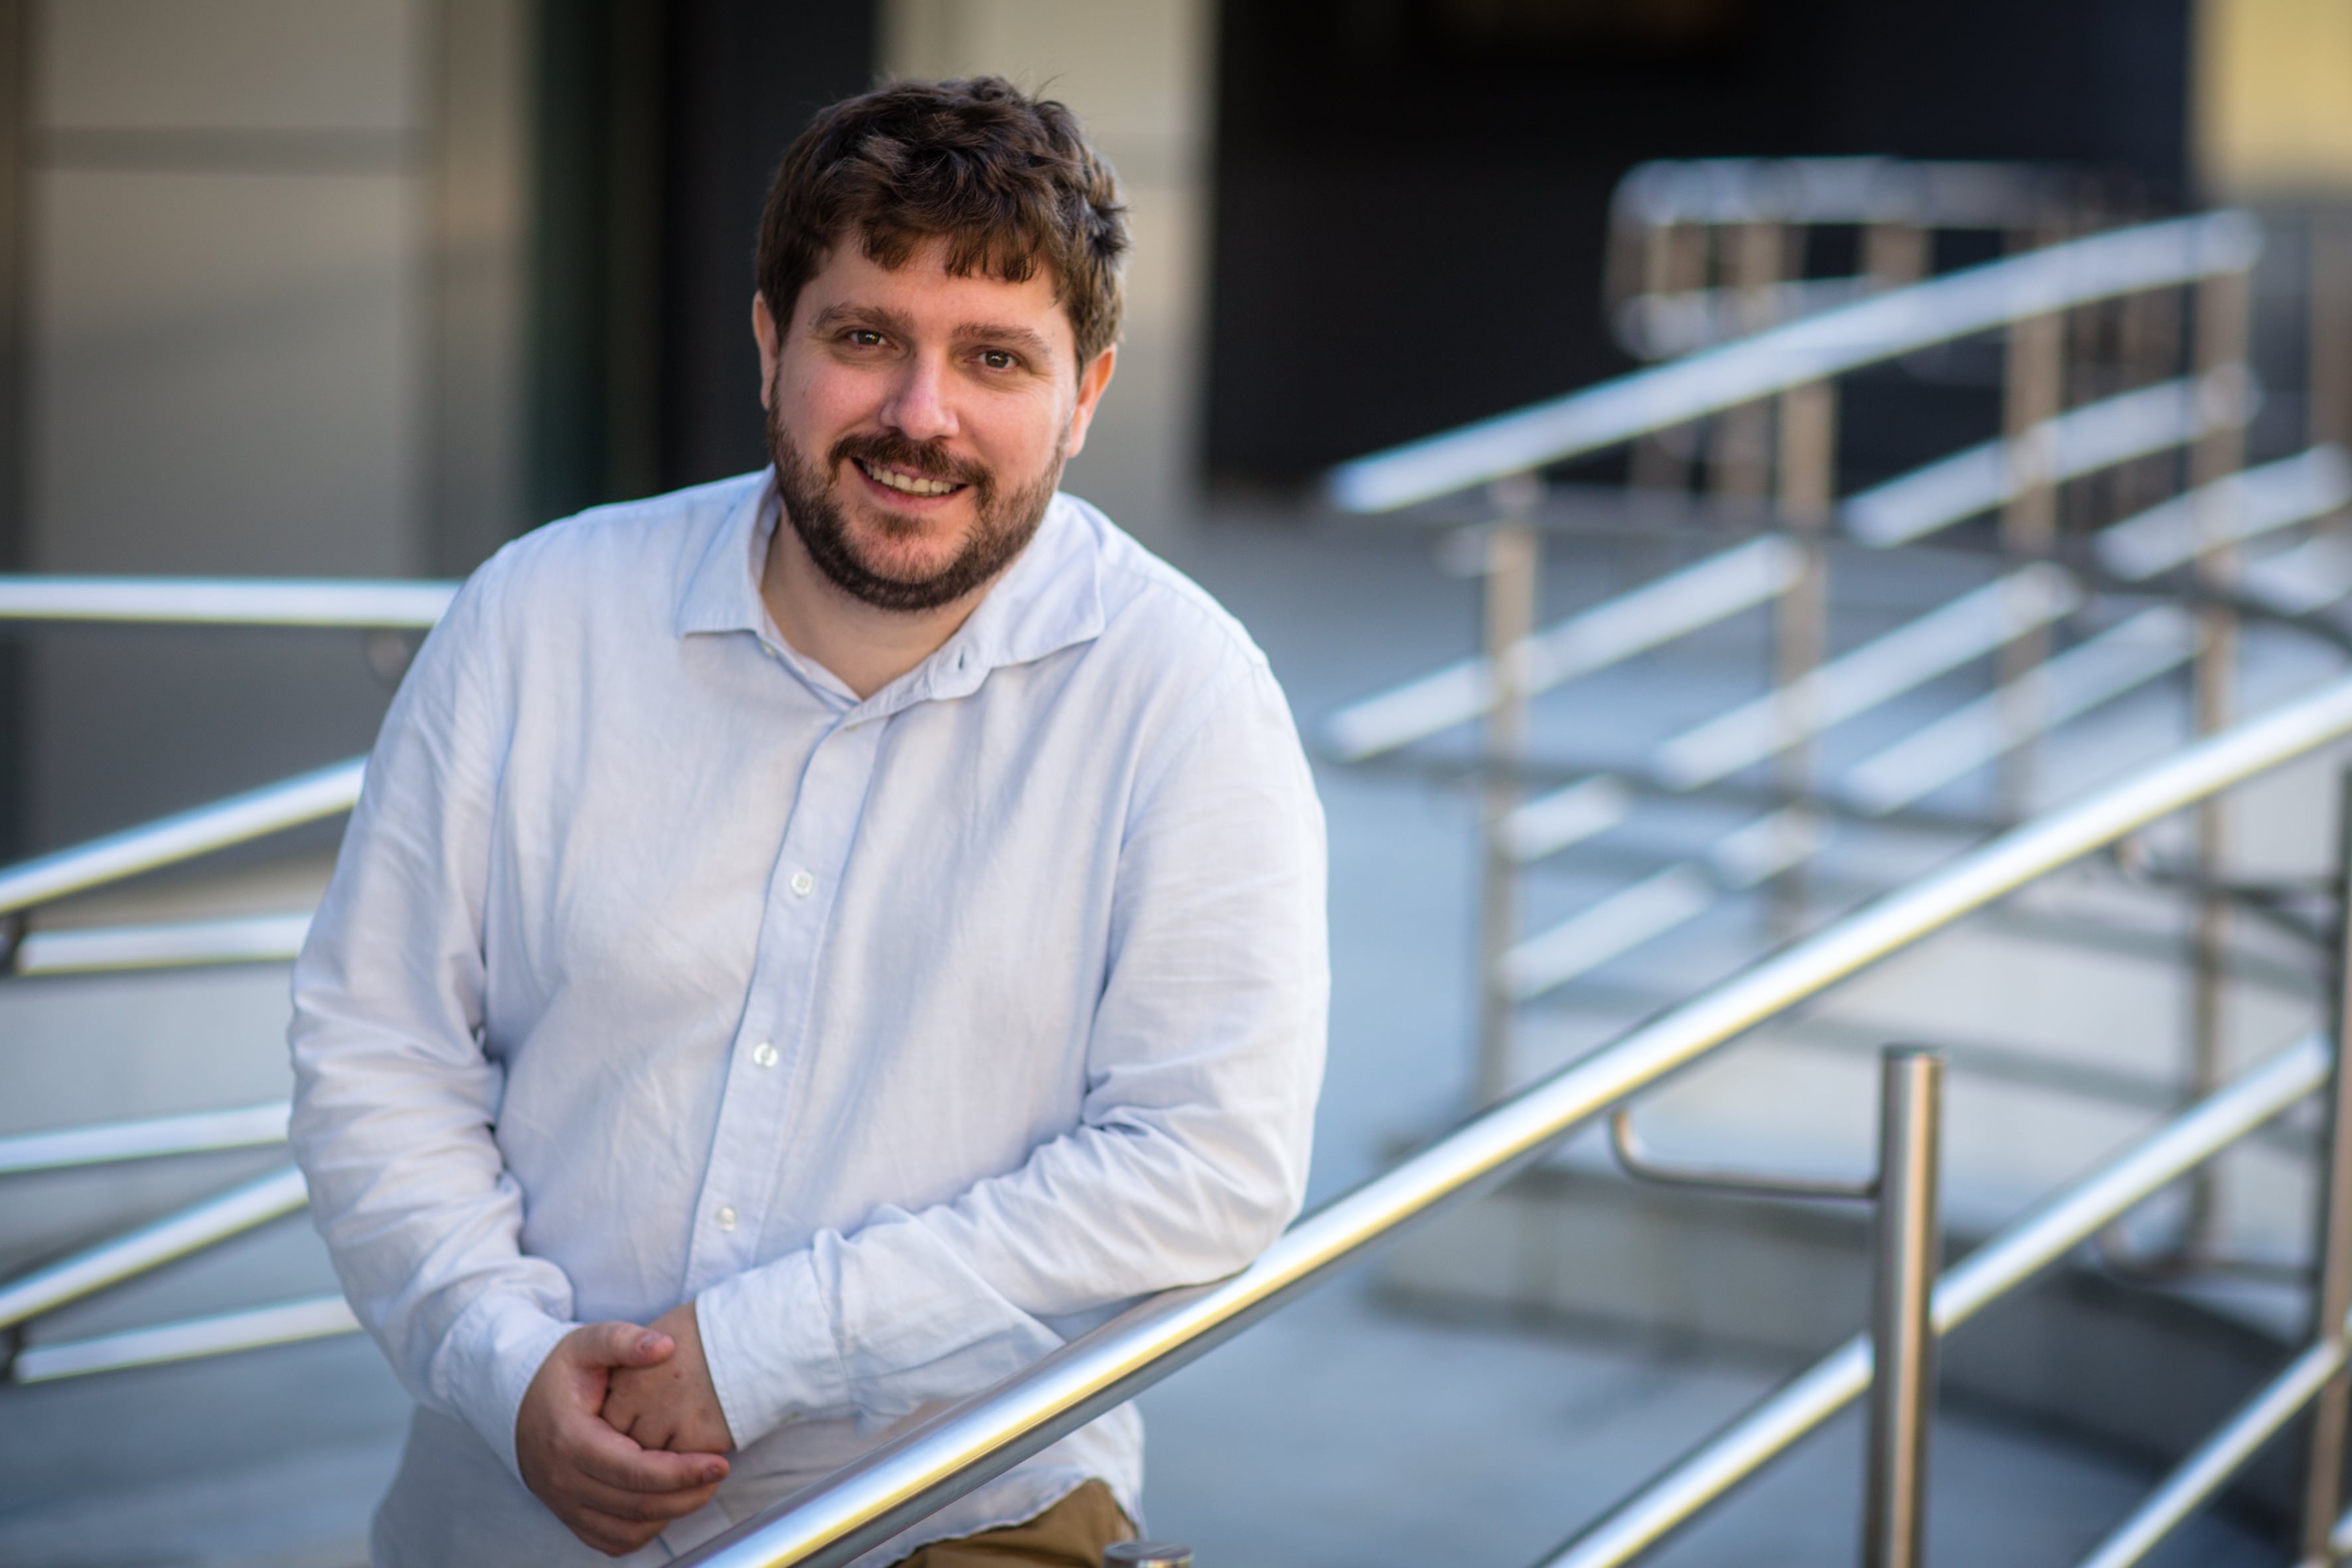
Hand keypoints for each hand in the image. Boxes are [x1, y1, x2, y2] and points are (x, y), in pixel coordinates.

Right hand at [515, 1321, 731, 1555]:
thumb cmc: (561, 1372)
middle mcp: (563, 1481)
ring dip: (670, 1514)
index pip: (634, 1471)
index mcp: (570, 1440)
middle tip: (719, 1472)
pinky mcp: (569, 1516)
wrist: (518, 1402)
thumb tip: (665, 1346)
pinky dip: (644, 1529)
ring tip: (700, 1486)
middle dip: (686, 1495)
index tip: (718, 1463)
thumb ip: (624, 1340)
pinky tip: (667, 1502)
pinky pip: (612, 1540)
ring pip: (627, 1531)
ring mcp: (564, 1504)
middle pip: (636, 1506)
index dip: (681, 1472)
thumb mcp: (587, 1342)